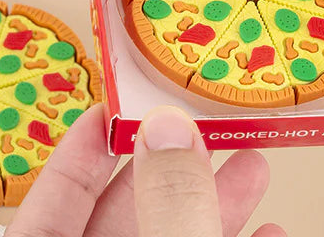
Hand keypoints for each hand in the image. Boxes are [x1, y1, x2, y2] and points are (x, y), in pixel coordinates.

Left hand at [5, 104, 283, 236]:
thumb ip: (167, 208)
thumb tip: (169, 130)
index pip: (55, 200)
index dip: (85, 146)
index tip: (117, 101)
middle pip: (128, 214)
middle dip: (178, 164)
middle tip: (210, 122)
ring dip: (218, 205)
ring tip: (255, 165)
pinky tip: (268, 231)